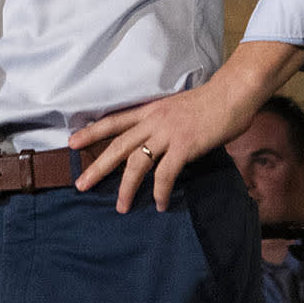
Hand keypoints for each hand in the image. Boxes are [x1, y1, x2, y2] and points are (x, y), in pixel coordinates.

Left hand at [69, 40, 303, 211]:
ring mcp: (168, 133)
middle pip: (117, 145)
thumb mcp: (177, 109)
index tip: (71, 143)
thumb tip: (158, 144)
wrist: (232, 94)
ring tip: (121, 208)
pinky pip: (166, 174)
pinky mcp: (184, 146)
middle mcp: (153, 121)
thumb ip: (163, 125)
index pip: (113, 121)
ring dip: (127, 188)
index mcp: (150, 110)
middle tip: (81, 185)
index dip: (91, 132)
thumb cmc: (210, 102)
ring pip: (137, 163)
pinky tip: (160, 205)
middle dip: (97, 167)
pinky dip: (161, 192)